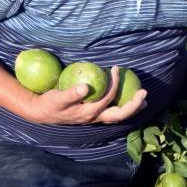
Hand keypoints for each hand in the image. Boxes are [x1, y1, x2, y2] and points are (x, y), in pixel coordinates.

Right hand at [25, 66, 146, 124]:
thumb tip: (85, 88)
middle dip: (134, 105)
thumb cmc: (50, 104)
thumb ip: (71, 94)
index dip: (114, 84)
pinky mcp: (93, 114)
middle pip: (120, 114)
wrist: (42, 113)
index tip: (114, 68)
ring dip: (132, 108)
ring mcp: (95, 117)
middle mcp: (95, 118)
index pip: (108, 98)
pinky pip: (113, 112)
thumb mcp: (58, 98)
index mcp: (89, 113)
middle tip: (144, 92)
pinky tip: (127, 98)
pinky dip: (123, 106)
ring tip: (143, 100)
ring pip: (118, 115)